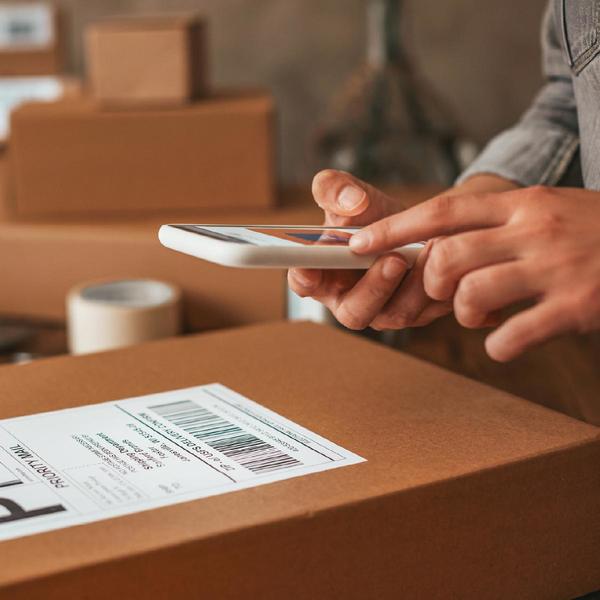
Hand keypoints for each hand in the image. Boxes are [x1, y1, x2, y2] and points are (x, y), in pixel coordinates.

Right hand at [287, 169, 451, 330]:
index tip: (310, 266)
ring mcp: (383, 311)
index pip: (304, 282)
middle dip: (373, 289)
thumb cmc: (370, 216)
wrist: (411, 225)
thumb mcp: (350, 193)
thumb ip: (334, 188)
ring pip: (393, 316)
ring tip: (425, 251)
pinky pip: (426, 311)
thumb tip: (351, 203)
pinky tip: (442, 257)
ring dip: (410, 286)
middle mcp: (349, 300)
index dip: (305, 277)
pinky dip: (434, 285)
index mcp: (321, 274)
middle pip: (353, 313)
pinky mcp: (416, 313)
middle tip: (393, 259)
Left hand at [349, 185, 599, 360]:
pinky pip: (510, 335)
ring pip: (471, 295)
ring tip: (480, 314)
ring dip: (462, 314)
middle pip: (447, 256)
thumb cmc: (590, 231)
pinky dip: (496, 345)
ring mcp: (555, 268)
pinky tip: (506, 339)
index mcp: (521, 203)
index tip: (358, 243)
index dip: (395, 228)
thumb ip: (492, 225)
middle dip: (430, 283)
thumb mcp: (543, 210)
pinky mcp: (575, 306)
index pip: (443, 210)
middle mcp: (533, 229)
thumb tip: (435, 251)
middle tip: (444, 292)